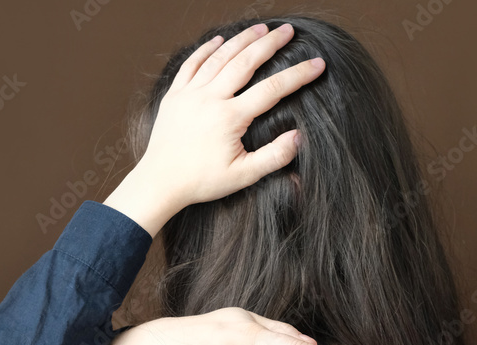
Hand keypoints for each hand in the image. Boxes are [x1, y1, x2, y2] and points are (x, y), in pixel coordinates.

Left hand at [103, 22, 325, 235]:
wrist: (159, 183)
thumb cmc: (200, 182)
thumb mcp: (242, 176)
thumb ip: (273, 157)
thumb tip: (299, 137)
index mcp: (229, 118)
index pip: (272, 88)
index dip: (298, 74)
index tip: (317, 64)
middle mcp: (209, 99)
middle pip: (245, 62)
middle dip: (270, 43)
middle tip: (288, 31)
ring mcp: (189, 95)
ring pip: (219, 58)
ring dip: (241, 40)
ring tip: (260, 29)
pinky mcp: (174, 96)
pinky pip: (190, 65)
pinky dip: (205, 50)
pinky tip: (218, 40)